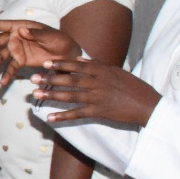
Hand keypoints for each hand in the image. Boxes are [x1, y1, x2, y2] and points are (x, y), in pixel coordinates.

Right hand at [0, 20, 80, 85]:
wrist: (69, 54)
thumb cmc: (60, 40)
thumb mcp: (49, 36)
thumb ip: (34, 33)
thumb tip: (19, 31)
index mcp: (20, 27)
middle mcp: (15, 37)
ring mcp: (17, 50)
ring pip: (0, 56)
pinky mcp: (21, 61)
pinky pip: (10, 68)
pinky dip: (6, 74)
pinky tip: (1, 82)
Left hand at [31, 58, 160, 126]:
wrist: (147, 104)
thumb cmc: (132, 86)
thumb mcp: (115, 71)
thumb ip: (96, 66)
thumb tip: (80, 60)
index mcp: (101, 70)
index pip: (76, 65)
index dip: (59, 64)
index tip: (45, 63)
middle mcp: (97, 82)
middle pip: (69, 80)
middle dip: (49, 79)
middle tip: (33, 78)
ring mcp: (97, 97)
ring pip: (70, 96)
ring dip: (51, 95)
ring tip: (36, 95)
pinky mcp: (99, 111)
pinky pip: (77, 114)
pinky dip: (63, 116)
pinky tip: (50, 117)